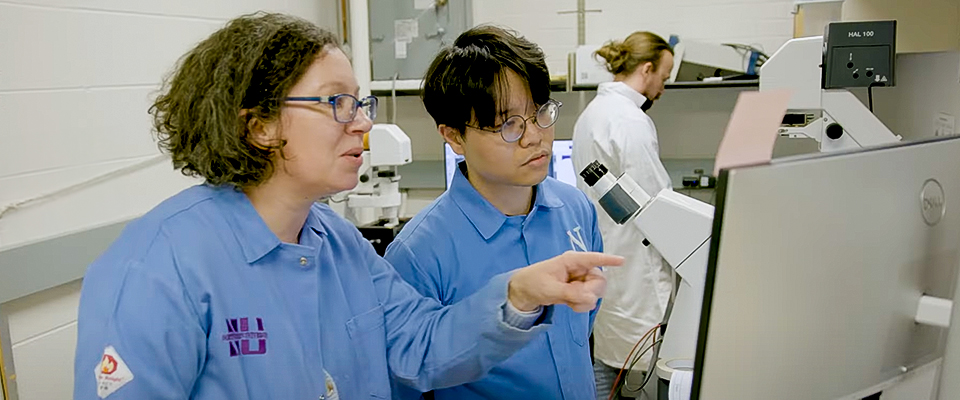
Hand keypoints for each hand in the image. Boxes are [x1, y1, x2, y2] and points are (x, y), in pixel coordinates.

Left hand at [508, 251, 622, 312]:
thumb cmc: (533, 282)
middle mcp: (579, 269)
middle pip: (599, 280)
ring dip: (585, 300)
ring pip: (596, 292)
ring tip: (568, 301)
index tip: (622, 261)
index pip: (593, 258)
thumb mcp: (550, 288)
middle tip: (574, 297)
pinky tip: (570, 304)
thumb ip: (571, 293)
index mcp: (571, 260)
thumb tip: (590, 298)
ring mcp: (580, 280)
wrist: (523, 293)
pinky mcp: (579, 291)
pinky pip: (589, 299)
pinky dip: (582, 305)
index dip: (608, 259)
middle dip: (590, 292)